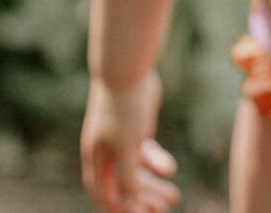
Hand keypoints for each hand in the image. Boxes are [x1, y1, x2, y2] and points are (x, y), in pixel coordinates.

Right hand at [80, 69, 181, 211]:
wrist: (127, 71)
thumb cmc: (124, 109)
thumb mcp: (127, 147)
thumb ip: (128, 177)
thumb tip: (132, 201)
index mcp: (97, 159)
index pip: (105, 195)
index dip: (123, 209)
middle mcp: (106, 152)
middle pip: (123, 185)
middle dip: (142, 200)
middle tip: (164, 209)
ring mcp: (120, 138)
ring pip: (135, 170)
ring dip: (152, 185)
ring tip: (174, 196)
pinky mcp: (135, 126)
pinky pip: (144, 151)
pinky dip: (156, 162)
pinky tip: (170, 169)